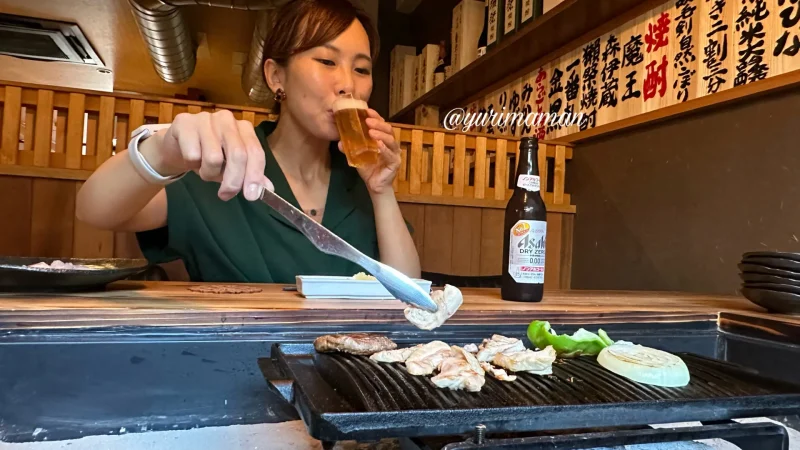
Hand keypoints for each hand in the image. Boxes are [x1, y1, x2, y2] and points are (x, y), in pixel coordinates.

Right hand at [140, 110, 272, 200]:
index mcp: (244, 128)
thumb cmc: (208, 155)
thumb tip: (268, 190)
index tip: (251, 196)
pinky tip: (190, 158)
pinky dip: (191, 164)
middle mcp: (227, 119)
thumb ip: (250, 176)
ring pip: (213, 157)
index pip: (255, 152)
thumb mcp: (232, 167)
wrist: (177, 147)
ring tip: (205, 171)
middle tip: (225, 195)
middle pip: (238, 154)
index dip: (255, 175)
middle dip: (233, 181)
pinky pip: (192, 154)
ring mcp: (205, 118)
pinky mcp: (184, 122)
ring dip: (208, 173)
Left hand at [339, 109, 399, 195]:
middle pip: (388, 129)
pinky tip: (378, 145)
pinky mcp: (395, 163)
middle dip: (378, 123)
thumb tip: (339, 142)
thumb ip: (350, 148)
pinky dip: (384, 149)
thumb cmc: (368, 168)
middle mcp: (391, 144)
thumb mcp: (356, 156)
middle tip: (367, 120)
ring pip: (391, 140)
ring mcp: (394, 153)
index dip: (376, 117)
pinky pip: (391, 154)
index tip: (367, 111)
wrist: (374, 185)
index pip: (381, 124)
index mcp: (383, 139)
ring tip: (371, 132)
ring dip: (381, 135)